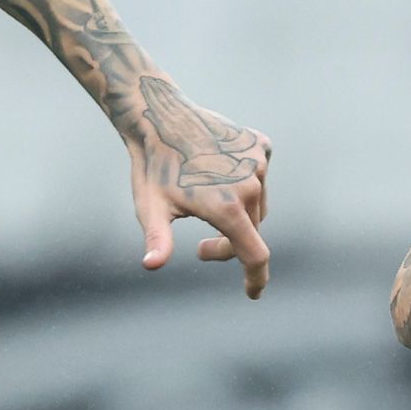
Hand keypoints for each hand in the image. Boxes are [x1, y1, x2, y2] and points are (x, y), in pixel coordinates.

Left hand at [125, 87, 271, 299]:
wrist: (159, 116)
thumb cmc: (152, 167)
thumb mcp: (150, 208)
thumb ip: (157, 238)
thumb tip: (151, 264)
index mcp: (227, 208)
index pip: (255, 256)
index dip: (256, 278)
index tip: (252, 293)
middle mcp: (250, 186)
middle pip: (252, 232)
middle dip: (228, 246)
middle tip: (198, 249)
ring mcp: (258, 162)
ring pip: (257, 205)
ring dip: (238, 215)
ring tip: (205, 209)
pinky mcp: (260, 145)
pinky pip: (260, 176)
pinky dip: (247, 185)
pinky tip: (222, 178)